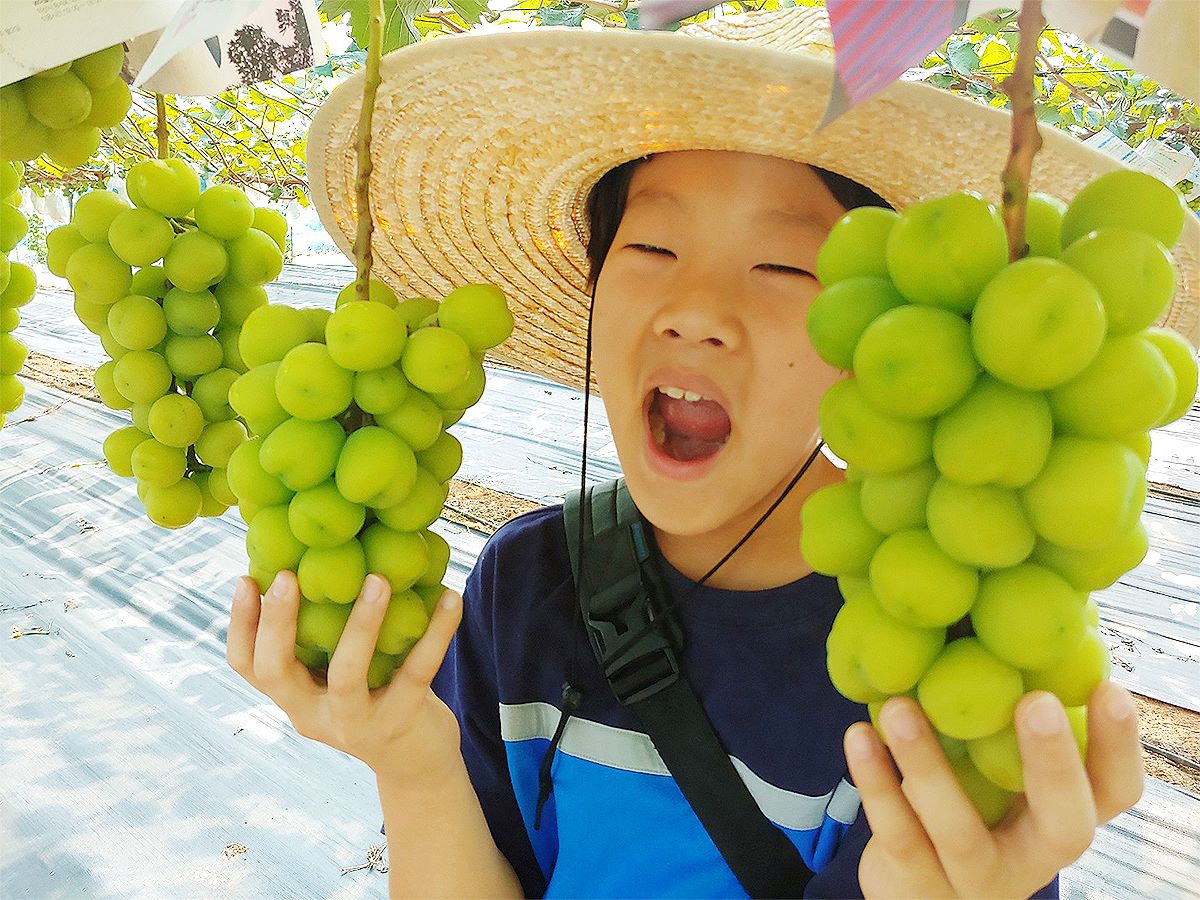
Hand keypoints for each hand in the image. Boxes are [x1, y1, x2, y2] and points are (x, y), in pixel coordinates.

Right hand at [226, 570, 464, 781]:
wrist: (417, 766)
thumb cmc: (374, 702)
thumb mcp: (335, 678)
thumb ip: (322, 642)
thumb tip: (315, 565)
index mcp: (294, 699)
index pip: (248, 667)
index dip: (240, 626)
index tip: (245, 579)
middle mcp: (315, 715)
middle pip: (278, 672)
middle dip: (277, 623)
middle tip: (286, 576)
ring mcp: (357, 723)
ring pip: (347, 674)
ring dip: (361, 624)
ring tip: (378, 580)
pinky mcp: (401, 721)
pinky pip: (417, 671)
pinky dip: (436, 631)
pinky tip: (451, 597)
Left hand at [845, 683, 1143, 898]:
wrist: (913, 888)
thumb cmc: (964, 808)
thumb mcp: (993, 774)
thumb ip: (1004, 724)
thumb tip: (1003, 619)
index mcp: (1059, 818)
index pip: (1112, 792)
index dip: (1120, 747)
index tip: (1109, 688)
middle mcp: (1032, 857)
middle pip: (1065, 823)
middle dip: (1053, 763)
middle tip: (1036, 702)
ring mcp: (976, 879)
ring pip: (960, 831)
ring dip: (928, 764)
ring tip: (899, 707)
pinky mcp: (918, 886)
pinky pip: (898, 835)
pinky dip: (876, 782)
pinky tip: (858, 735)